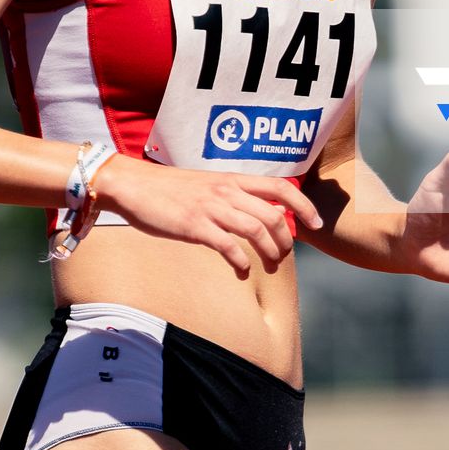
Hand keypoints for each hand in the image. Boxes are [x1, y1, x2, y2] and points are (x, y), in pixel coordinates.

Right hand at [95, 156, 324, 278]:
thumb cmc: (168, 189)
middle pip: (273, 214)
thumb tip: (253, 214)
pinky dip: (241, 262)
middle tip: (284, 255)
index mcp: (231, 178)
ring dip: (270, 252)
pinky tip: (241, 271)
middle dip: (286, 238)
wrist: (132, 185)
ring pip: (256, 230)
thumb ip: (230, 196)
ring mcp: (211, 207)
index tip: (315, 223)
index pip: (280, 186)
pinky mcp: (194, 225)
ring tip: (269, 266)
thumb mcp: (206, 185)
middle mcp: (226, 190)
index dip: (304, 204)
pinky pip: (228, 246)